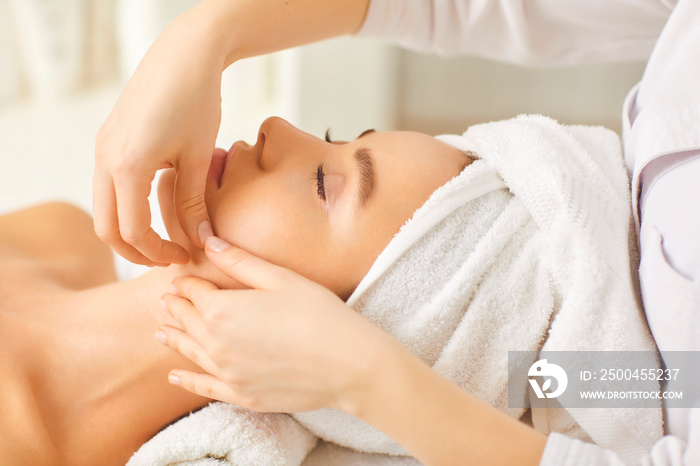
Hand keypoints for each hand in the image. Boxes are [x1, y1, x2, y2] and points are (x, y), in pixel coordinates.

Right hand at [93, 15, 223, 265]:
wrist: (184, 55)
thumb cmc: (197, 102)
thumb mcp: (199, 157)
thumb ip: (193, 204)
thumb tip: (199, 242)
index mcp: (128, 166)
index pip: (134, 232)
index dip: (159, 252)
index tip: (186, 256)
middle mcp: (105, 159)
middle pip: (107, 228)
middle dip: (136, 251)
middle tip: (169, 257)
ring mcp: (102, 148)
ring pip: (104, 209)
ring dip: (130, 230)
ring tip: (165, 238)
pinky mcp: (108, 140)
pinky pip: (108, 187)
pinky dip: (127, 207)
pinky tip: (156, 208)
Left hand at [157, 236, 392, 413]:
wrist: (347, 363)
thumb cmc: (318, 314)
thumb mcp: (279, 278)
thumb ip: (238, 261)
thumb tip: (206, 240)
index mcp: (222, 310)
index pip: (194, 292)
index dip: (186, 283)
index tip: (180, 279)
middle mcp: (216, 344)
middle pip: (187, 322)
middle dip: (175, 309)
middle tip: (165, 301)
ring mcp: (227, 374)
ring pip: (190, 353)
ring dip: (174, 339)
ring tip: (161, 332)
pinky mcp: (241, 395)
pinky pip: (203, 387)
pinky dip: (186, 380)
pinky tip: (174, 376)